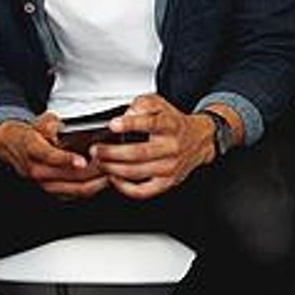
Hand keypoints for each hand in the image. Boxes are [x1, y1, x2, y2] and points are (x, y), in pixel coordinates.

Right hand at [0, 115, 109, 198]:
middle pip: (69, 176)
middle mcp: (37, 170)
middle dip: (93, 171)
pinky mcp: (53, 192)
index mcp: (32, 150)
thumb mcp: (39, 122)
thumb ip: (51, 123)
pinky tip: (105, 180)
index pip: (50, 156)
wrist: (13, 148)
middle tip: (110, 162)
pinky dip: (92, 189)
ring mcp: (44, 183)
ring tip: (113, 172)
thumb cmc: (31, 134)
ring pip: (76, 189)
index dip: (67, 159)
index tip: (82, 160)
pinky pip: (76, 194)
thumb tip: (60, 125)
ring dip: (96, 182)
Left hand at [88, 94, 220, 199]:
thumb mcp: (161, 104)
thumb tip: (128, 113)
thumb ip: (143, 103)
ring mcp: (170, 167)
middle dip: (112, 153)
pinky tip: (115, 178)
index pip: (152, 123)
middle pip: (138, 153)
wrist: (198, 140)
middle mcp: (172, 147)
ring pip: (136, 172)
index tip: (114, 124)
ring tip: (101, 163)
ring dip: (113, 169)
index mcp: (170, 126)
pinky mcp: (167, 182)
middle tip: (96, 150)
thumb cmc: (174, 123)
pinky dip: (125, 187)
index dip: (131, 124)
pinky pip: (143, 191)